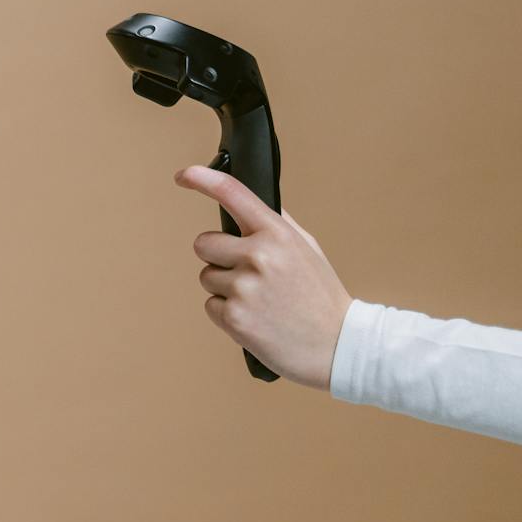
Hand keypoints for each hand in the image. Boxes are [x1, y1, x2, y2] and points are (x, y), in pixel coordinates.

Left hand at [173, 165, 352, 388]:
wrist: (338, 346)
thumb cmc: (321, 296)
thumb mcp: (307, 249)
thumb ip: (277, 224)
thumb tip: (250, 202)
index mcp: (277, 234)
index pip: (232, 194)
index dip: (202, 180)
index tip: (183, 176)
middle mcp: (258, 256)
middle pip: (203, 243)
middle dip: (217, 256)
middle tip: (247, 272)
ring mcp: (243, 287)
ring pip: (206, 276)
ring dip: (224, 287)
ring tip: (259, 300)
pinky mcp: (233, 317)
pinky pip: (210, 305)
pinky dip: (226, 313)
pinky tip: (255, 317)